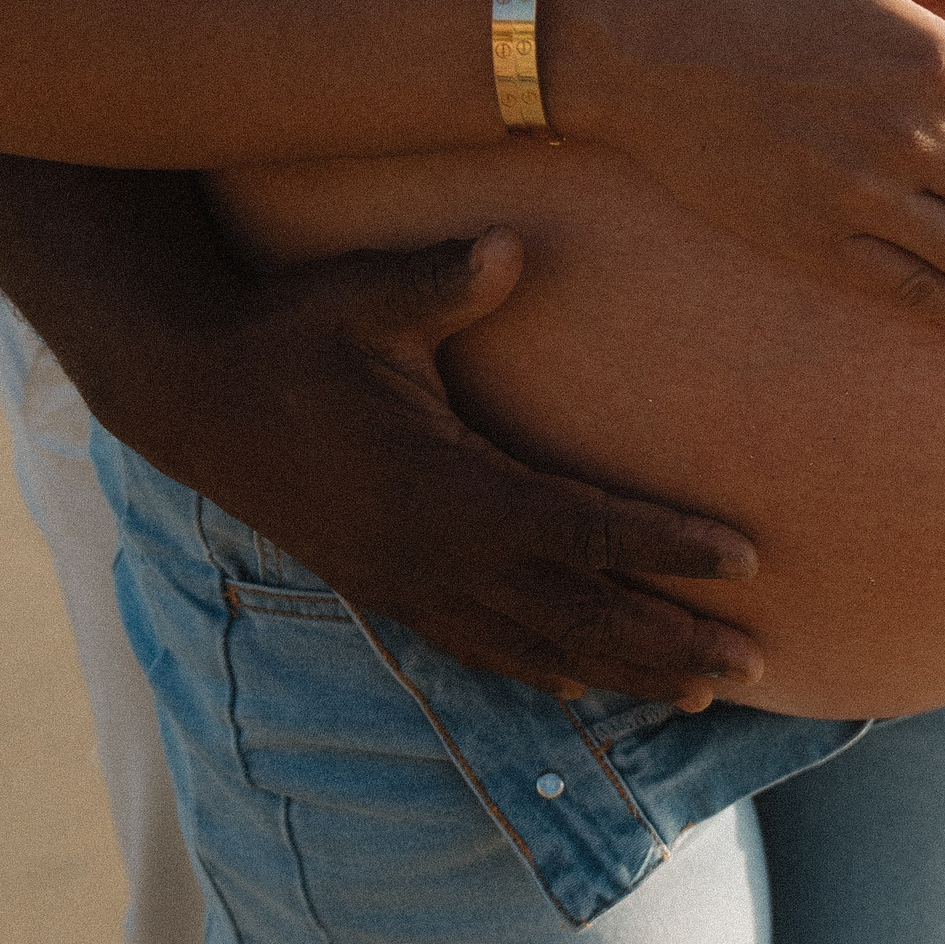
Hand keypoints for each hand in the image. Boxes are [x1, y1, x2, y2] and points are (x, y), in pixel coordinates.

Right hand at [125, 229, 763, 707]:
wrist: (186, 395)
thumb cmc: (287, 332)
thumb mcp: (360, 295)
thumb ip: (442, 281)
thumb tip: (511, 249)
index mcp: (446, 486)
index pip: (584, 527)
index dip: (669, 546)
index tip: (748, 558)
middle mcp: (435, 553)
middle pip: (579, 614)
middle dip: (671, 640)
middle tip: (758, 662)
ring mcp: (409, 583)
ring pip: (537, 647)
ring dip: (623, 672)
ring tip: (702, 694)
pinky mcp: (385, 592)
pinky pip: (479, 648)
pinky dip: (542, 671)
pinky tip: (587, 689)